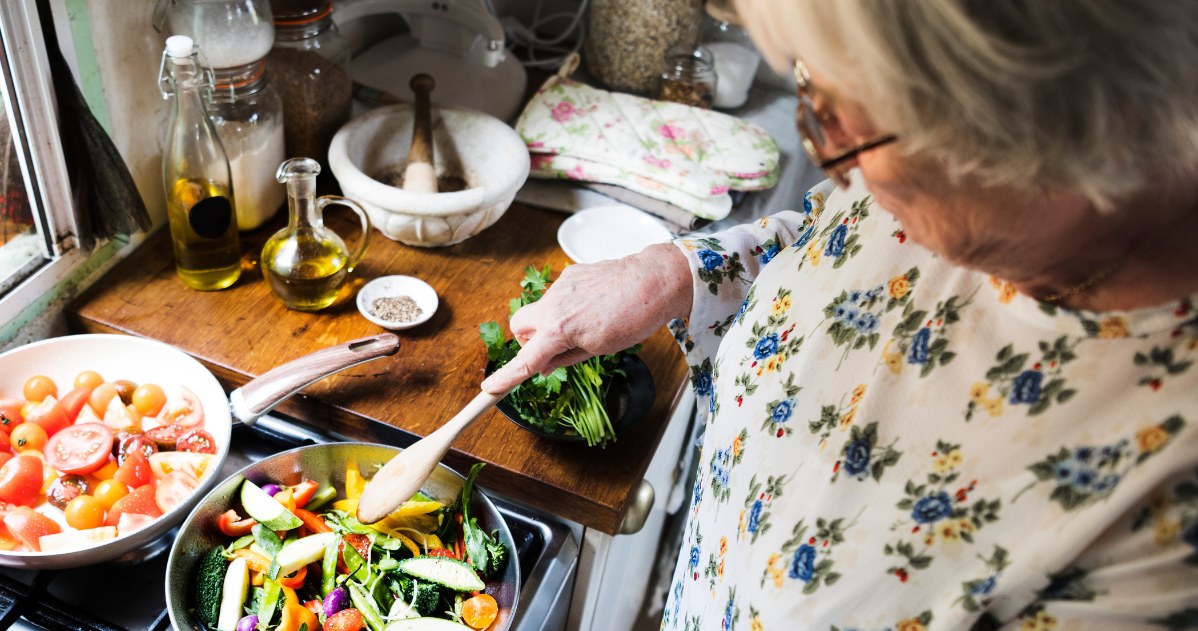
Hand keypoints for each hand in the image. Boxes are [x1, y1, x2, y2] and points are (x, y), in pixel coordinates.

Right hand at [480, 243, 692, 393]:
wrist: (653, 281)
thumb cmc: (633, 319)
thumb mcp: (599, 348)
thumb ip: (566, 357)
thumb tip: (545, 364)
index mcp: (560, 329)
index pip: (526, 359)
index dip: (506, 377)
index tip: (489, 389)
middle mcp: (553, 305)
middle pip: (518, 326)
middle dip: (527, 340)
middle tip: (551, 349)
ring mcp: (561, 286)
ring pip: (539, 310)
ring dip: (550, 323)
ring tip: (584, 325)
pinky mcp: (571, 274)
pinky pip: (557, 295)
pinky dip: (565, 306)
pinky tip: (592, 307)